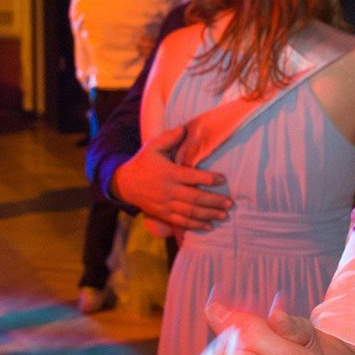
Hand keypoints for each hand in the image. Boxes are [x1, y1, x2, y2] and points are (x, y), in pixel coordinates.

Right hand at [110, 124, 231, 230]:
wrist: (124, 184)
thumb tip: (185, 127)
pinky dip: (195, 225)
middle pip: (194, 197)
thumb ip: (170, 137)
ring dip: (208, 214)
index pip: (191, 177)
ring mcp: (165, 204)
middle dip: (213, 201)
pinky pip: (181, 222)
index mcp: (168, 173)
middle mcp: (167, 190)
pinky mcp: (162, 214)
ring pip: (190, 212)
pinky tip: (209, 226)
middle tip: (230, 203)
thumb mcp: (153, 147)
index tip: (223, 179)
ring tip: (224, 215)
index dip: (208, 179)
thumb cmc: (143, 162)